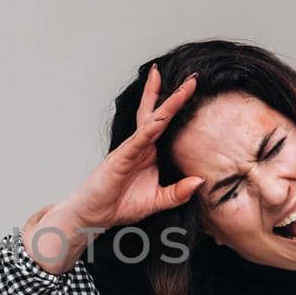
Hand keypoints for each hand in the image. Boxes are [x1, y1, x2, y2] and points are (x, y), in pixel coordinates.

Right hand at [56, 65, 204, 233]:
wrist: (94, 216)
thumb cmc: (121, 205)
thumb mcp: (158, 200)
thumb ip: (178, 192)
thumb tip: (200, 180)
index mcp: (150, 152)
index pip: (165, 123)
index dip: (178, 106)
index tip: (192, 88)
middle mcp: (140, 145)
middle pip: (158, 114)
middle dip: (174, 95)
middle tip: (192, 77)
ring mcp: (130, 150)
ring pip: (151, 122)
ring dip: (167, 104)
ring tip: (182, 88)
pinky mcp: (121, 159)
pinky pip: (138, 141)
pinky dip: (149, 129)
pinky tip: (160, 119)